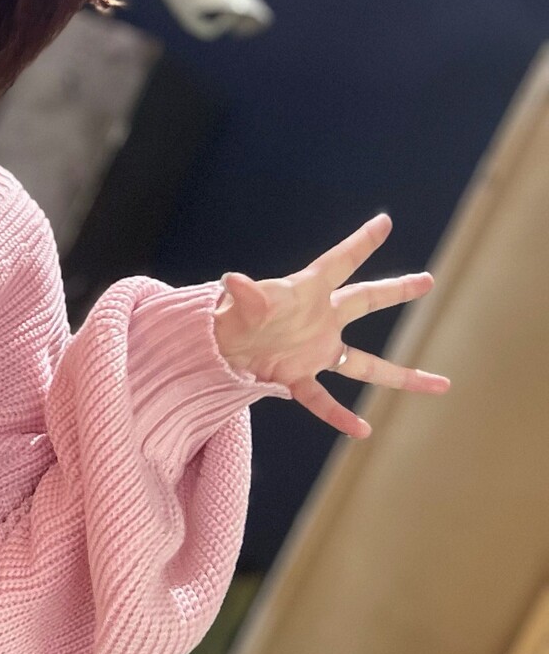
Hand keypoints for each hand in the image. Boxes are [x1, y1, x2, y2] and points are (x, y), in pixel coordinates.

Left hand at [211, 212, 451, 438]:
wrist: (213, 349)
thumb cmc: (229, 317)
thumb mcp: (240, 305)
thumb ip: (244, 296)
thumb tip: (232, 281)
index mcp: (307, 291)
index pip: (340, 263)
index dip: (361, 244)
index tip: (384, 222)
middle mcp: (319, 319)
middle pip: (365, 300)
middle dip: (395, 290)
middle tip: (427, 280)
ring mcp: (315, 350)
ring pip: (365, 364)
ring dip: (401, 375)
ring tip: (441, 384)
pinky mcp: (299, 377)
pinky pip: (323, 399)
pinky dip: (338, 415)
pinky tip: (362, 430)